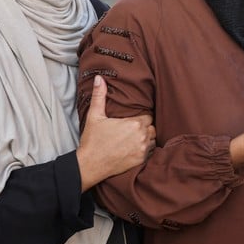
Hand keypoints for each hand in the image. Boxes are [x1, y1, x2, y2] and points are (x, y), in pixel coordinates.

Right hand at [76, 75, 155, 190]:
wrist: (90, 165)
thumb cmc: (92, 140)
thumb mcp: (94, 116)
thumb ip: (99, 96)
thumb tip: (99, 78)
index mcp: (134, 124)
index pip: (148, 116)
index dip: (142, 117)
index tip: (134, 119)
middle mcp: (142, 137)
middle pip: (152, 128)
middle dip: (145, 127)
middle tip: (134, 128)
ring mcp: (143, 150)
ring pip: (153, 140)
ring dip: (147, 138)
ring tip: (135, 137)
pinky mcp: (140, 161)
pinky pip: (151, 152)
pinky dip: (146, 150)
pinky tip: (135, 148)